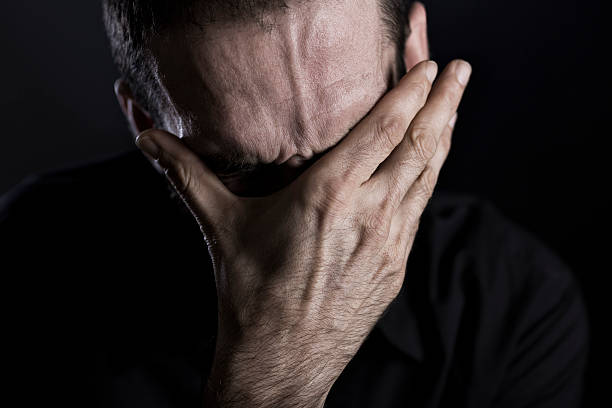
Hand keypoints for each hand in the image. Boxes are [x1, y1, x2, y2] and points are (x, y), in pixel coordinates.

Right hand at [135, 59, 470, 406]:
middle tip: (462, 70)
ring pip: (429, 175)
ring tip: (455, 105)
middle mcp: (368, 214)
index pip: (383, 130)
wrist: (281, 362)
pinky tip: (432, 163)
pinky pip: (421, 209)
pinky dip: (431, 176)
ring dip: (445, 135)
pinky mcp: (396, 266)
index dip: (410, 92)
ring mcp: (390, 243)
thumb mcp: (220, 226)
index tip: (429, 64)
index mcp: (327, 196)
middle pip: (420, 145)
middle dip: (445, 101)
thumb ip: (186, 173)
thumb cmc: (249, 294)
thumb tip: (146, 138)